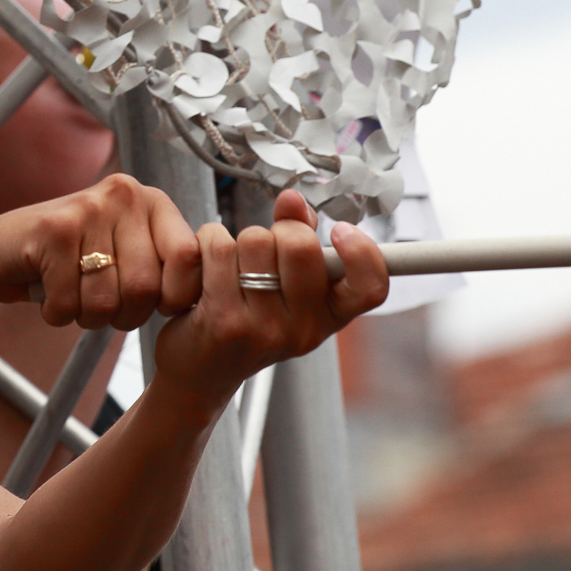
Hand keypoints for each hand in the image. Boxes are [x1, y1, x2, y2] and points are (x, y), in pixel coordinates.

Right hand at [0, 174, 196, 332]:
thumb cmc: (68, 260)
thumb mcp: (126, 251)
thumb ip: (163, 264)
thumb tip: (211, 294)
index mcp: (150, 200)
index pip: (188, 258)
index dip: (175, 297)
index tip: (154, 306)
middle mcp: (124, 195)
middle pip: (146, 287)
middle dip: (124, 315)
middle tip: (102, 309)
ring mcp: (87, 209)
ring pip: (106, 300)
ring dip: (87, 317)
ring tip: (73, 299)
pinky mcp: (52, 231)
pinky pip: (68, 301)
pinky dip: (57, 313)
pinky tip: (48, 295)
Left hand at [150, 189, 386, 409]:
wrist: (201, 370)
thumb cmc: (246, 317)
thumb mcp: (284, 286)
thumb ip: (298, 236)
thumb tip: (292, 200)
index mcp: (328, 317)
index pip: (370, 287)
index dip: (362, 252)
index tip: (339, 230)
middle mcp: (303, 329)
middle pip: (299, 244)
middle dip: (274, 231)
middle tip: (259, 252)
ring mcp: (265, 328)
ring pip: (254, 240)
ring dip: (234, 240)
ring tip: (229, 267)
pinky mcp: (224, 322)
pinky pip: (218, 248)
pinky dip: (206, 243)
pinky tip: (204, 271)